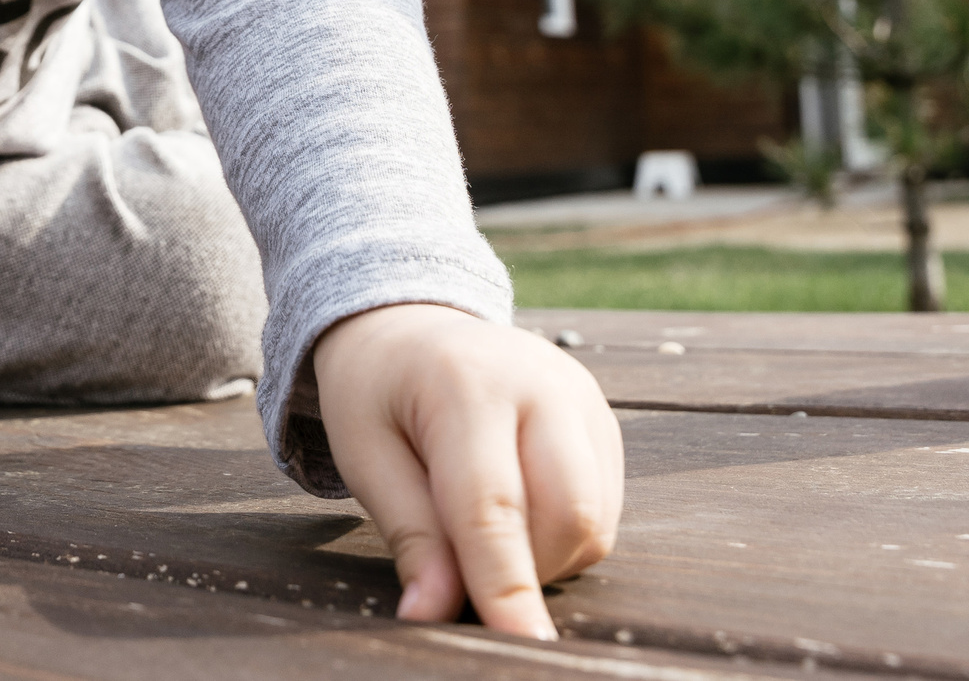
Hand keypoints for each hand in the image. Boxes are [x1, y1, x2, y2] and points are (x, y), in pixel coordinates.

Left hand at [312, 303, 622, 639]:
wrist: (412, 323)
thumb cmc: (378, 393)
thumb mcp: (365, 455)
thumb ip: (409, 534)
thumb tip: (431, 616)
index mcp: (468, 385)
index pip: (494, 506)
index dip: (504, 587)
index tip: (519, 645)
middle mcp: (543, 384)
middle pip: (568, 515)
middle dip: (525, 571)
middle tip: (459, 566)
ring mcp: (583, 399)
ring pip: (594, 523)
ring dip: (544, 557)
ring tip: (478, 524)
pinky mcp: (603, 421)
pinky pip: (603, 511)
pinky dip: (562, 536)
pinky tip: (514, 507)